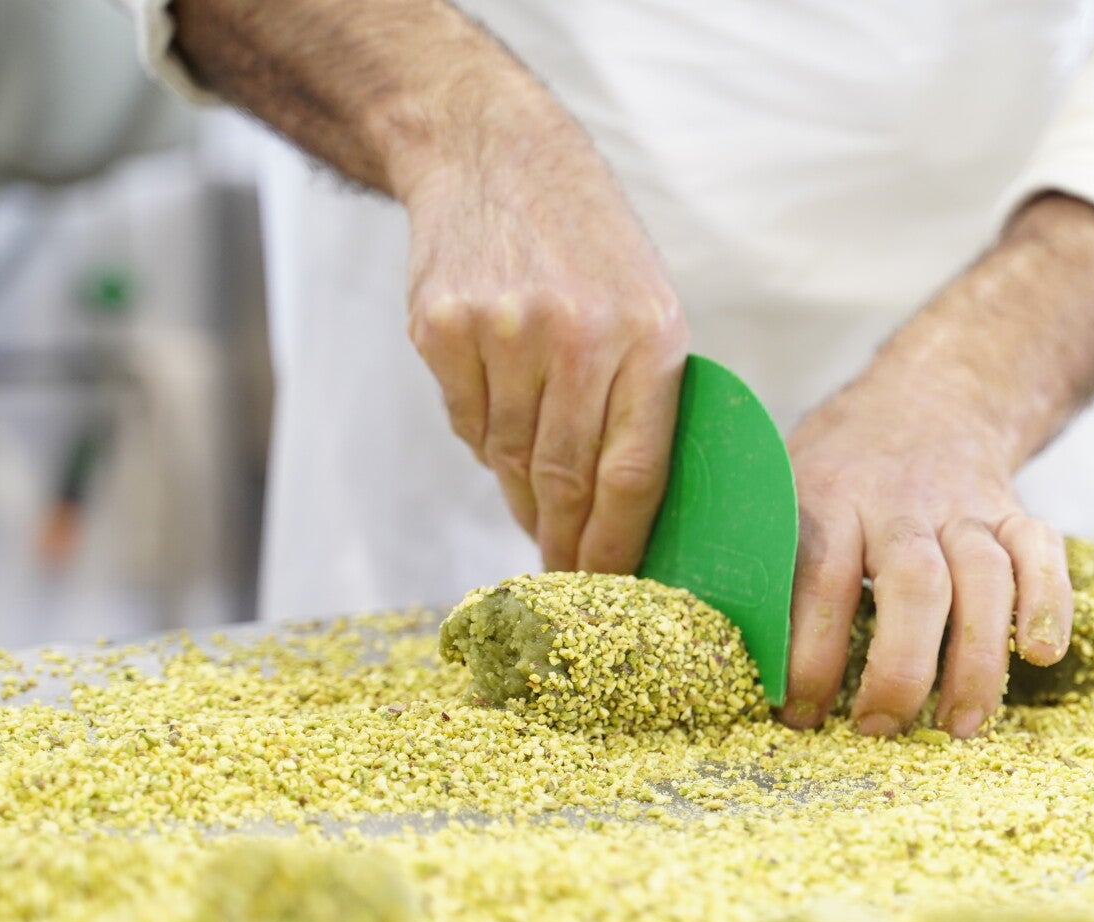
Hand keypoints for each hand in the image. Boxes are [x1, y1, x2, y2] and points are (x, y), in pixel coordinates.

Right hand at [399, 97, 687, 571]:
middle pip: (567, 479)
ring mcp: (504, 332)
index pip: (634, 473)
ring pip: (510, 459)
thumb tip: (627, 517)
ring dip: (525, 497)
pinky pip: (466, 424)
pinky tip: (500, 426)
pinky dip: (484, 442)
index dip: (618, 545)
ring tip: (537, 507)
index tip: (610, 589)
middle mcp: (578, 336)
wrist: (495, 158)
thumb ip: (645, 402)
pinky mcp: (443, 330)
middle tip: (567, 578)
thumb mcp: (650, 306)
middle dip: (568, 543)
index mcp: (650, 338)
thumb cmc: (589, 249)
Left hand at [780, 356, 1073, 740]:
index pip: (820, 580)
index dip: (811, 654)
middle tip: (880, 729)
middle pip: (914, 584)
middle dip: (900, 667)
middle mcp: (899, 503)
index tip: (799, 714)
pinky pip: (1042, 554)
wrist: (927, 398)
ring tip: (958, 725)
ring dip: (977, 658)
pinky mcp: (1015, 514)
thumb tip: (697, 638)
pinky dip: (1049, 603)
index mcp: (827, 498)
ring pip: (984, 578)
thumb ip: (751, 553)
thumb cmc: (837, 470)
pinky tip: (1043, 655)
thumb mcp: (780, 487)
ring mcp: (964, 508)